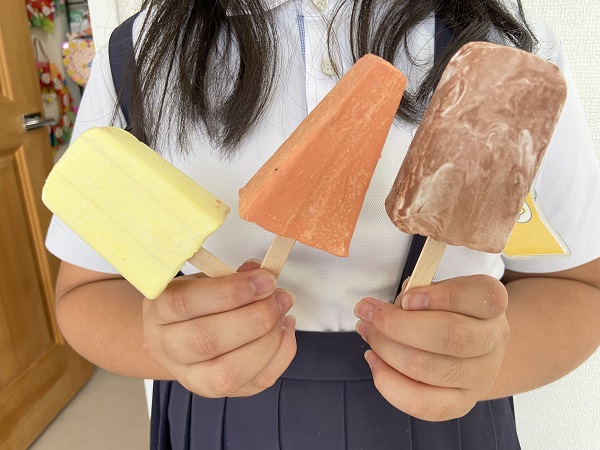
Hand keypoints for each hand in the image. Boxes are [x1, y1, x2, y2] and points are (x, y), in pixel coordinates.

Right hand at [142, 261, 296, 396]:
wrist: (175, 335)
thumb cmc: (194, 303)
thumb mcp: (204, 279)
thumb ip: (231, 275)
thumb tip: (260, 273)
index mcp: (159, 311)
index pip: (186, 303)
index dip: (230, 291)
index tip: (263, 279)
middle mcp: (168, 348)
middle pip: (207, 340)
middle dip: (255, 317)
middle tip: (278, 297)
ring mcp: (191, 377)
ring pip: (228, 372)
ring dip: (268, 340)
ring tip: (282, 313)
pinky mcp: (219, 391)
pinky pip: (256, 382)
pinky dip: (280, 355)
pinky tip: (284, 330)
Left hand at [354, 275, 509, 420]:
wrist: (471, 347)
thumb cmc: (447, 310)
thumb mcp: (439, 289)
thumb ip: (420, 291)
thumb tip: (397, 306)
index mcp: (491, 304)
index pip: (482, 296)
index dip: (440, 296)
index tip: (405, 298)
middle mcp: (493, 341)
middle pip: (449, 336)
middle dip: (397, 325)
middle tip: (368, 314)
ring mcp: (480, 376)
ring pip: (430, 369)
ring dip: (387, 350)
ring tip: (368, 333)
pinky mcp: (462, 403)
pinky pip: (423, 404)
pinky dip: (390, 383)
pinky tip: (375, 361)